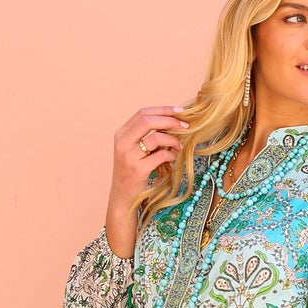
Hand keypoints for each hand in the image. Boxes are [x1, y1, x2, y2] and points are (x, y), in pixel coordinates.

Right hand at [105, 107, 189, 256]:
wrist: (123, 198)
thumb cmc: (132, 172)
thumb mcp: (134, 150)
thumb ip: (146, 136)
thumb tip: (172, 121)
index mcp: (121, 134)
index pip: (143, 113)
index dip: (163, 110)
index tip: (180, 111)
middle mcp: (122, 143)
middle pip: (148, 120)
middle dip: (170, 120)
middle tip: (185, 126)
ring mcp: (128, 156)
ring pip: (156, 137)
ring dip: (172, 140)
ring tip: (179, 146)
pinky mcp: (138, 170)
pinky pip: (160, 155)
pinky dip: (170, 155)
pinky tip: (172, 159)